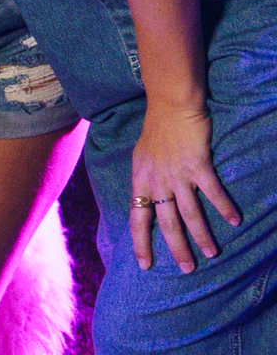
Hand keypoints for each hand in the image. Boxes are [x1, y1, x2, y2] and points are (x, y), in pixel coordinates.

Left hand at [131, 100, 239, 271]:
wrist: (170, 104)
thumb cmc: (156, 130)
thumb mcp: (141, 158)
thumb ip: (146, 180)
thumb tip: (147, 200)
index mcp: (140, 180)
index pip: (137, 217)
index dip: (140, 242)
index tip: (145, 265)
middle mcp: (156, 180)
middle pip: (165, 222)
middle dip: (176, 248)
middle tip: (187, 269)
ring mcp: (177, 174)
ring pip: (189, 213)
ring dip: (202, 235)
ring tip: (212, 253)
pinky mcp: (197, 165)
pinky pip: (212, 192)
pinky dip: (224, 207)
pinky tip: (234, 220)